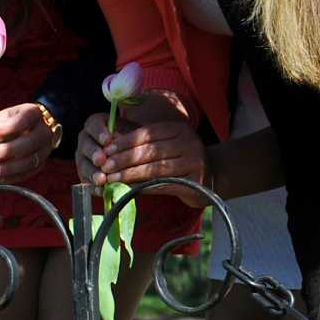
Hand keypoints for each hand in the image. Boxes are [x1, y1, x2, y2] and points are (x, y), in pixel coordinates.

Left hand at [82, 101, 207, 205]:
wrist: (213, 175)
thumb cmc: (181, 159)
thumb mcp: (166, 145)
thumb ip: (144, 145)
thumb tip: (110, 150)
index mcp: (179, 129)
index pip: (147, 133)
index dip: (125, 141)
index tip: (107, 150)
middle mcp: (189, 142)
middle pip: (149, 151)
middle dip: (124, 159)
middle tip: (105, 166)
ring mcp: (194, 162)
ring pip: (155, 168)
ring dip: (130, 175)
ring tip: (112, 179)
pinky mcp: (195, 181)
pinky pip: (163, 184)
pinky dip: (144, 187)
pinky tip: (129, 190)